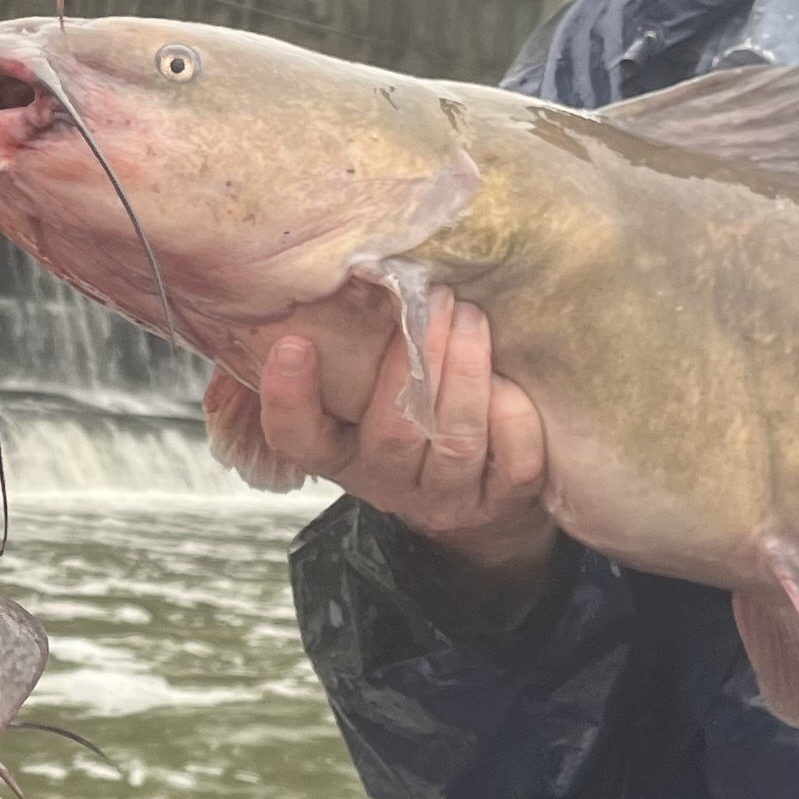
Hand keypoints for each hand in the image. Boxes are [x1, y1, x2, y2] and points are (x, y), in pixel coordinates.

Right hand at [207, 292, 561, 585]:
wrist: (476, 500)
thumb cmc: (409, 420)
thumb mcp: (359, 398)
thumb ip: (330, 356)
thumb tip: (286, 297)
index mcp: (339, 454)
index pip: (297, 438)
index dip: (289, 397)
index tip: (294, 344)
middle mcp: (387, 483)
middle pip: (392, 432)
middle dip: (415, 357)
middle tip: (432, 297)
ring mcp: (446, 498)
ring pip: (455, 439)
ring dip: (466, 370)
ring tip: (471, 317)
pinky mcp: (501, 501)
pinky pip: (511, 459)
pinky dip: (512, 414)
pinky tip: (508, 377)